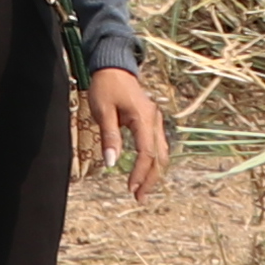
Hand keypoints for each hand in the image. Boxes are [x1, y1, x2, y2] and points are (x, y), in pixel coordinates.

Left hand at [84, 63, 171, 201]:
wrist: (115, 67)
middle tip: (139, 198)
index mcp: (143, 117)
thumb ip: (110, 137)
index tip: (130, 188)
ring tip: (142, 190)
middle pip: (159, 156)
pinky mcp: (151, 121)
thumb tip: (112, 164)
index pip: (146, 152)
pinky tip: (145, 172)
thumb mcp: (103, 111)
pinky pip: (157, 145)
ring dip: (153, 172)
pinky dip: (153, 161)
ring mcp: (155, 120)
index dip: (139, 173)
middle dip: (150, 179)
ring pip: (161, 152)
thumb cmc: (106, 87)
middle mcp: (154, 120)